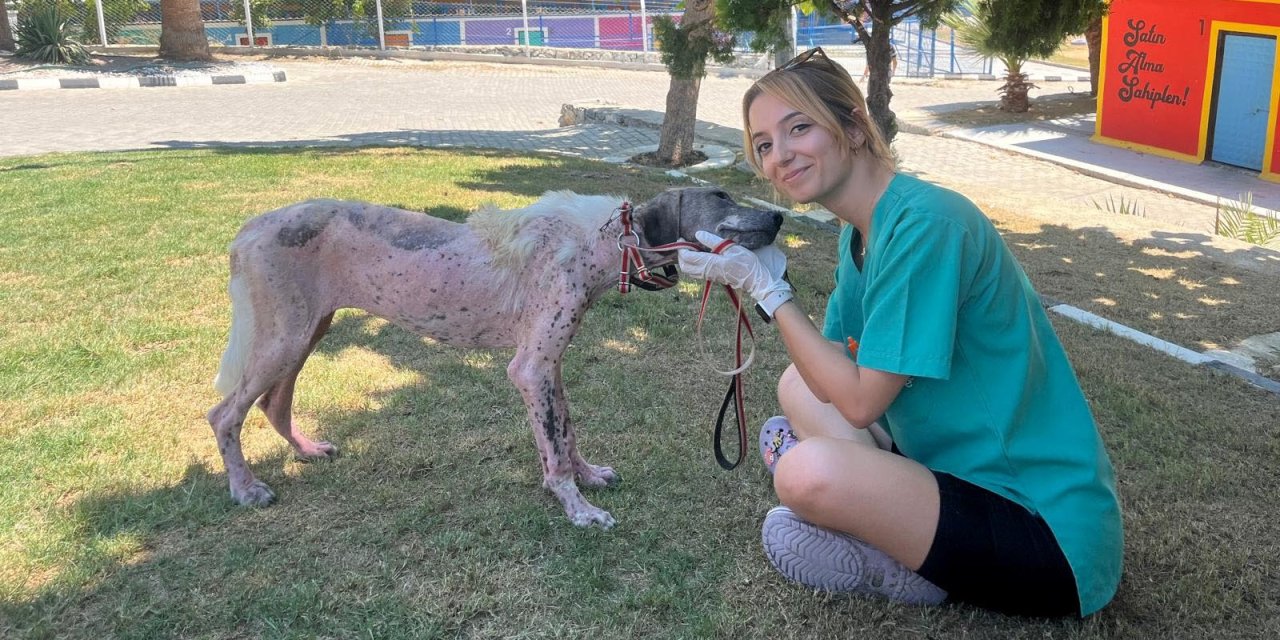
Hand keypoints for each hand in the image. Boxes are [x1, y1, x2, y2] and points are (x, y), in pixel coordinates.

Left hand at [678, 231, 793, 317]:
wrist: (755, 280)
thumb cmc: (746, 262)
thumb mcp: (731, 247)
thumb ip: (713, 241)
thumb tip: (697, 234)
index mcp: (710, 263)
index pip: (687, 257)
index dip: (681, 248)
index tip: (682, 238)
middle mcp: (706, 272)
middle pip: (684, 266)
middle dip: (680, 255)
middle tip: (684, 243)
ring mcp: (709, 277)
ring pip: (689, 271)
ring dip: (685, 260)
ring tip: (691, 248)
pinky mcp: (712, 278)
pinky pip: (695, 273)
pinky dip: (692, 264)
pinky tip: (699, 255)